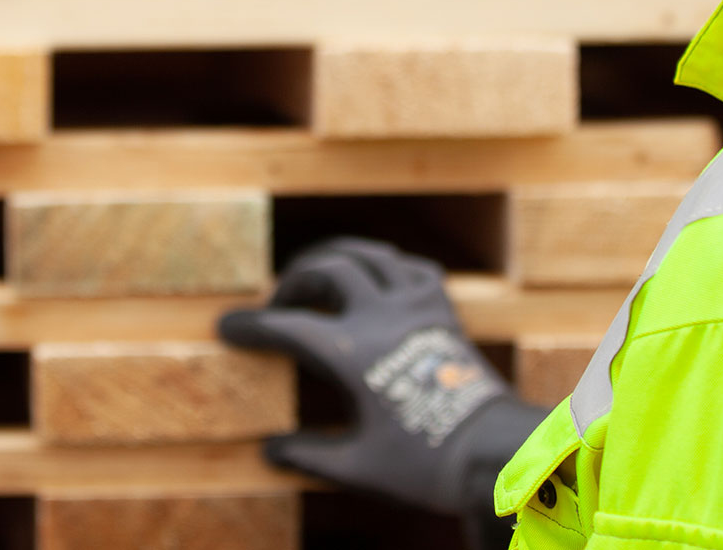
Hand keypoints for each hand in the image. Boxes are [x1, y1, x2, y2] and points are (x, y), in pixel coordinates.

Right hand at [218, 237, 543, 519]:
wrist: (496, 453)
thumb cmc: (426, 464)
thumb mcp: (360, 466)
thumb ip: (310, 453)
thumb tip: (270, 451)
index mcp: (352, 351)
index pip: (287, 326)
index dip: (252, 326)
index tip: (227, 327)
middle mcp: (382, 315)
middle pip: (326, 268)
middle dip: (293, 280)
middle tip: (277, 304)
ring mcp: (417, 306)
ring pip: (370, 255)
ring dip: (337, 258)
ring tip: (318, 277)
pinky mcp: (443, 311)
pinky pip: (411, 268)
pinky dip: (386, 265)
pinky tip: (378, 281)